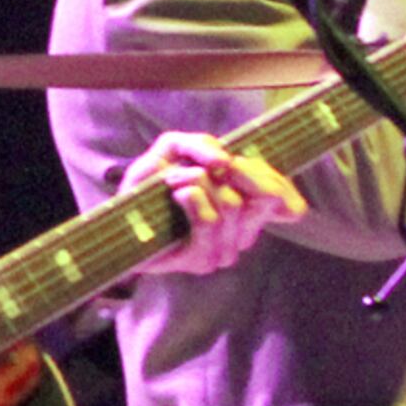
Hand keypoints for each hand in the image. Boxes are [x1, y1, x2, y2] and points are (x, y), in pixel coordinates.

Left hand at [123, 130, 305, 275]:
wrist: (118, 220)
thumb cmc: (148, 186)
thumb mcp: (175, 152)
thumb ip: (202, 147)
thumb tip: (226, 162)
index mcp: (246, 211)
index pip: (286, 201)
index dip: (273, 178)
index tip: (232, 163)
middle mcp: (242, 235)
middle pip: (264, 196)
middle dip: (232, 169)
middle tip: (202, 165)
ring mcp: (224, 250)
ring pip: (232, 203)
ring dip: (197, 180)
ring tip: (172, 180)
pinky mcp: (202, 259)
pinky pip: (210, 218)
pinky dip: (191, 196)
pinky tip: (175, 193)